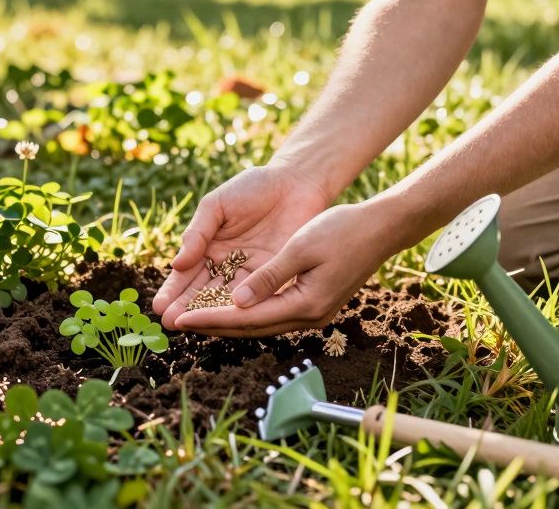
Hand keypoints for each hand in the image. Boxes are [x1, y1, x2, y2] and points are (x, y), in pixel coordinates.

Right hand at [151, 164, 330, 328]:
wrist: (296, 182)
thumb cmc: (253, 187)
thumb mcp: (218, 205)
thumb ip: (198, 233)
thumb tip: (176, 263)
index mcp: (209, 247)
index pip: (186, 274)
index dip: (173, 290)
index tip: (158, 306)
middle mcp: (227, 265)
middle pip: (203, 292)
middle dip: (186, 308)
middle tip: (169, 324)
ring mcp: (251, 273)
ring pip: (226, 299)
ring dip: (209, 314)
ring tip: (191, 327)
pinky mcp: (275, 277)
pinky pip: (256, 296)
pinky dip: (242, 309)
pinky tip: (227, 321)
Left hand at [173, 199, 404, 336]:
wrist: (380, 229)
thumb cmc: (342, 231)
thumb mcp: (301, 247)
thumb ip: (269, 277)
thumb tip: (237, 301)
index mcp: (304, 305)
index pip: (246, 318)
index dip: (209, 319)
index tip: (180, 320)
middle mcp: (308, 316)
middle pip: (251, 328)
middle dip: (213, 326)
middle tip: (178, 324)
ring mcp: (313, 313)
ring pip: (261, 324)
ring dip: (228, 322)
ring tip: (196, 318)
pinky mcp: (315, 304)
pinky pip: (273, 314)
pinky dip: (248, 312)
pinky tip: (229, 306)